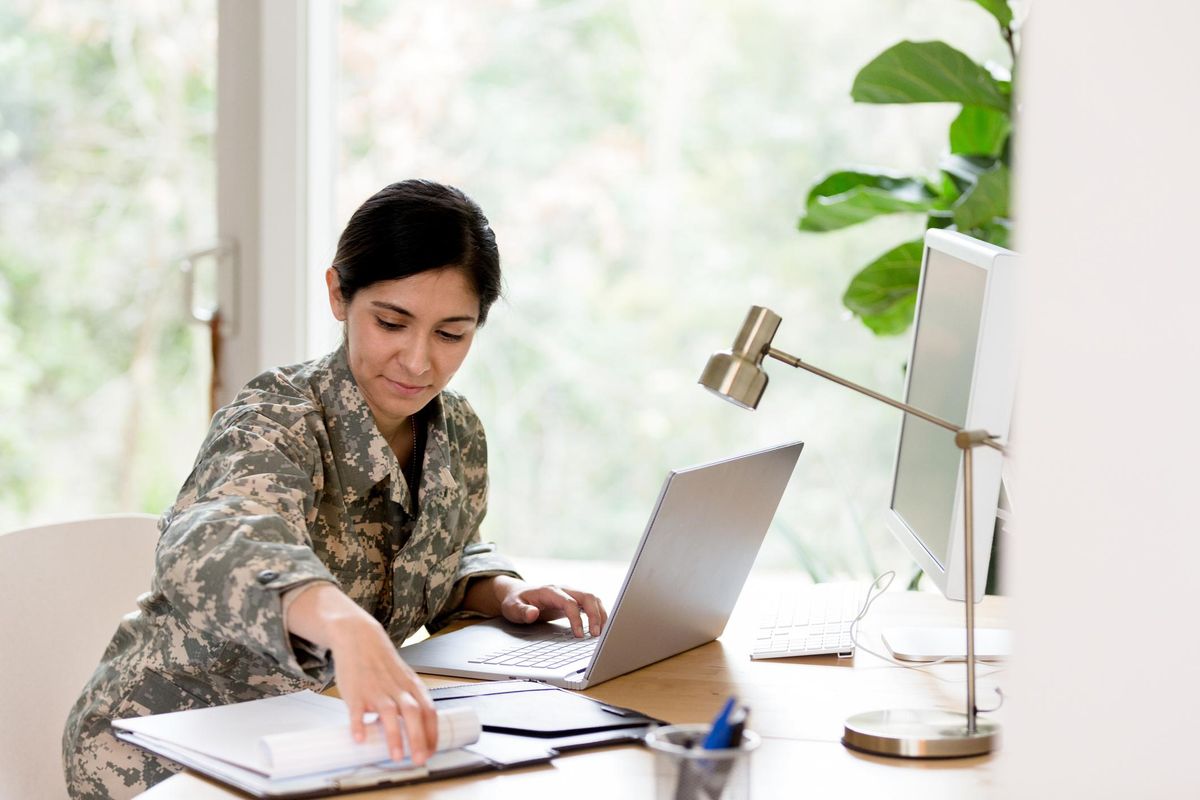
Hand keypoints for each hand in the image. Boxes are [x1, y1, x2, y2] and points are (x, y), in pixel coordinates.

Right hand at [285, 583, 437, 763]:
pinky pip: (357, 710)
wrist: (359, 638)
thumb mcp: (403, 678)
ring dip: (394, 736)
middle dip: (418, 738)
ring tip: (396, 756)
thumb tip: (415, 729)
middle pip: (413, 713)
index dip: (432, 733)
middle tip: (419, 760)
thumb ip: (409, 701)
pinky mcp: (355, 691)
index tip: (431, 752)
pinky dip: (358, 724)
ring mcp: (376, 689)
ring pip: (389, 713)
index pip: (429, 711)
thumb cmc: (382, 663)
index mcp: (412, 686)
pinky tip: (360, 739)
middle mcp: (397, 688)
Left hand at [469, 576, 607, 637]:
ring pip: (592, 598)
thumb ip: (522, 611)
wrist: (518, 594)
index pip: (570, 602)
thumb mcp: (512, 608)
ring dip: (600, 614)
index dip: (576, 618)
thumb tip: (533, 613)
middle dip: (595, 615)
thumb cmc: (516, 602)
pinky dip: (599, 614)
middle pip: (587, 596)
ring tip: (602, 633)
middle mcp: (563, 589)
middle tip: (597, 635)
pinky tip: (600, 627)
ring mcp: (570, 593)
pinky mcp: (574, 599)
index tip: (579, 635)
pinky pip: (591, 603)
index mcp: (550, 591)